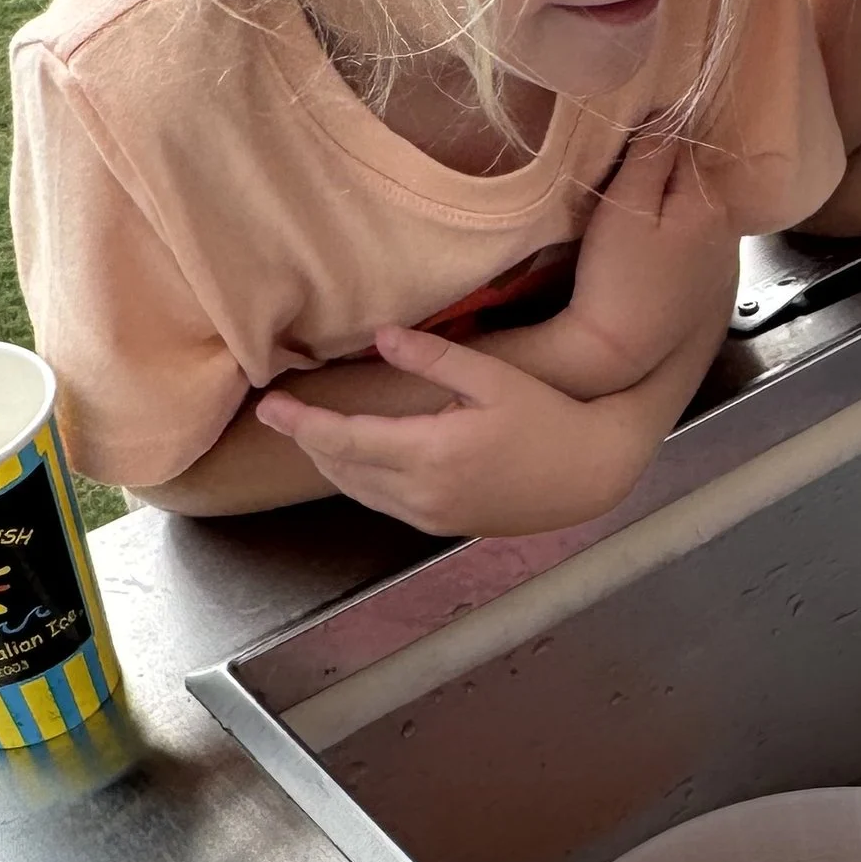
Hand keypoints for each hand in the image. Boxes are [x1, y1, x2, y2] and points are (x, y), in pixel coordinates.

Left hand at [255, 323, 674, 535]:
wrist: (591, 473)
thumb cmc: (549, 417)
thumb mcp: (494, 377)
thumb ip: (434, 358)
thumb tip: (381, 336)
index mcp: (430, 453)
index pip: (344, 439)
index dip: (301, 423)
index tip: (269, 407)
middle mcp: (423, 493)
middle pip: (343, 468)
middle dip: (309, 442)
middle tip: (283, 414)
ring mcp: (432, 515)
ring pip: (360, 491)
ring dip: (331, 463)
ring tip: (311, 434)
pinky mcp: (444, 525)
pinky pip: (384, 503)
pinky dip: (359, 479)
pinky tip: (357, 458)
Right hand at [536, 132, 733, 395]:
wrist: (623, 349)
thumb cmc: (617, 277)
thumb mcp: (626, 207)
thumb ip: (651, 157)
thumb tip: (668, 111)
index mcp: (709, 202)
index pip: (681, 146)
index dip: (646, 145)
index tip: (616, 154)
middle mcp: (728, 229)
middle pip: (692, 180)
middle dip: (661, 174)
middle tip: (617, 182)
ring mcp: (723, 261)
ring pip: (694, 211)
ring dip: (669, 206)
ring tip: (632, 216)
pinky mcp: (710, 286)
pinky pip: (695, 242)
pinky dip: (676, 236)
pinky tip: (651, 249)